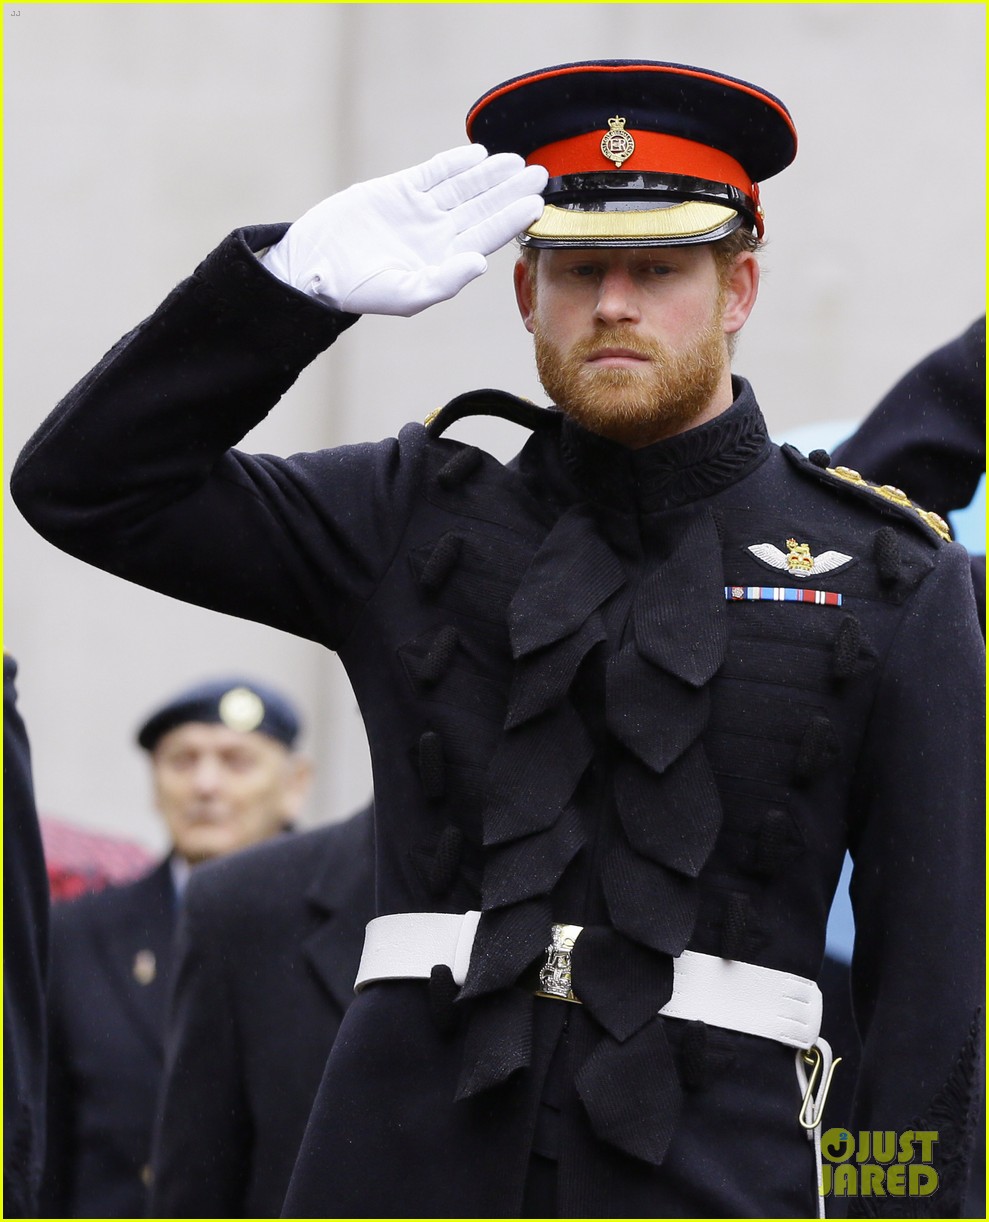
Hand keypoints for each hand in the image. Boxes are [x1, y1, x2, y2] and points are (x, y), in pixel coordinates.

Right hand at [261, 145, 546, 316]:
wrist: (316, 266)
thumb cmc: (358, 290)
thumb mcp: (404, 293)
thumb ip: (445, 280)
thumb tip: (481, 263)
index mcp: (443, 261)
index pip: (487, 236)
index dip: (512, 219)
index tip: (537, 204)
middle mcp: (437, 235)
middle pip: (482, 209)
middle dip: (510, 192)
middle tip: (541, 174)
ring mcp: (419, 211)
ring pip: (463, 188)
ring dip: (489, 174)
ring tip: (516, 161)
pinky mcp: (399, 191)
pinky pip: (433, 173)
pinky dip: (455, 163)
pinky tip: (478, 154)